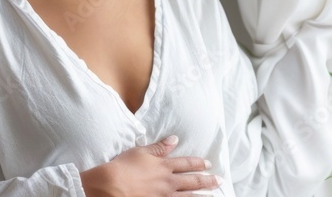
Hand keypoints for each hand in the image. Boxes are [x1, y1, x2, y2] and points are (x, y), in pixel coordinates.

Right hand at [80, 135, 222, 196]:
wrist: (111, 186)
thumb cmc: (123, 167)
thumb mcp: (141, 152)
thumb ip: (159, 147)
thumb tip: (174, 139)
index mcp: (164, 166)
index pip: (186, 164)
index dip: (198, 164)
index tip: (209, 164)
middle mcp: (168, 182)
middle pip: (192, 181)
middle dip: (207, 181)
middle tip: (220, 181)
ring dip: (202, 196)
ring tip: (212, 196)